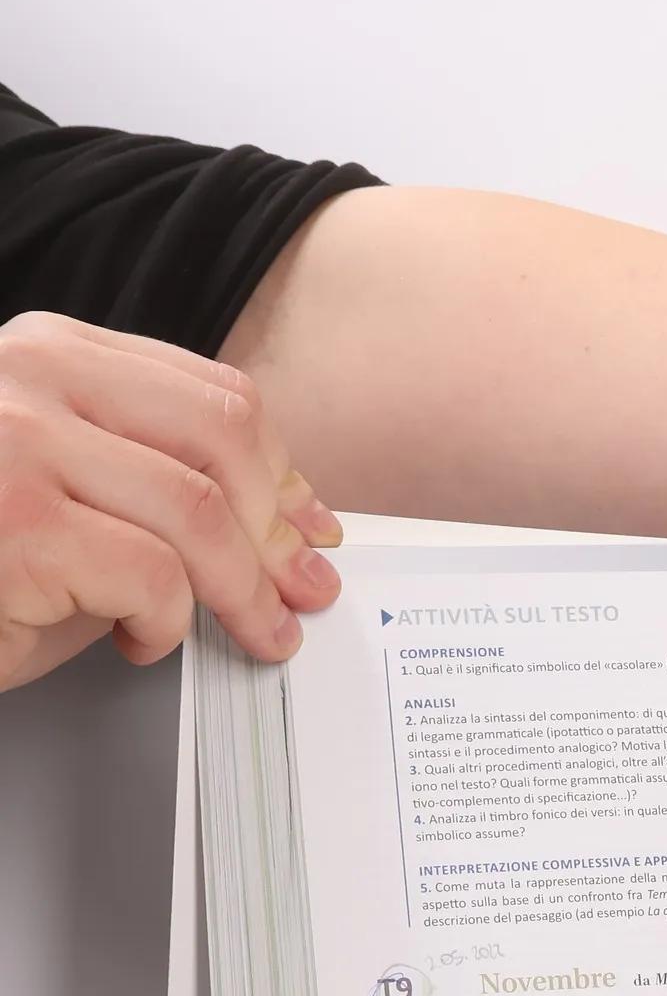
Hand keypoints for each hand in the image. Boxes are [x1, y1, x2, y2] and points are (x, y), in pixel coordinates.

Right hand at [0, 311, 341, 692]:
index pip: (211, 397)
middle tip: (298, 595)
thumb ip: (158, 481)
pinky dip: (166, 625)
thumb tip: (288, 527)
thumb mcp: (74, 489)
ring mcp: (18, 445)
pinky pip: (151, 577)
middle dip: (276, 535)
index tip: (309, 527)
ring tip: (253, 633)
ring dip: (243, 593)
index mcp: (53, 353)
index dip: (278, 473)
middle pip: (221, 444)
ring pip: (197, 516)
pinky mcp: (18, 524)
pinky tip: (136, 641)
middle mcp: (30, 378)